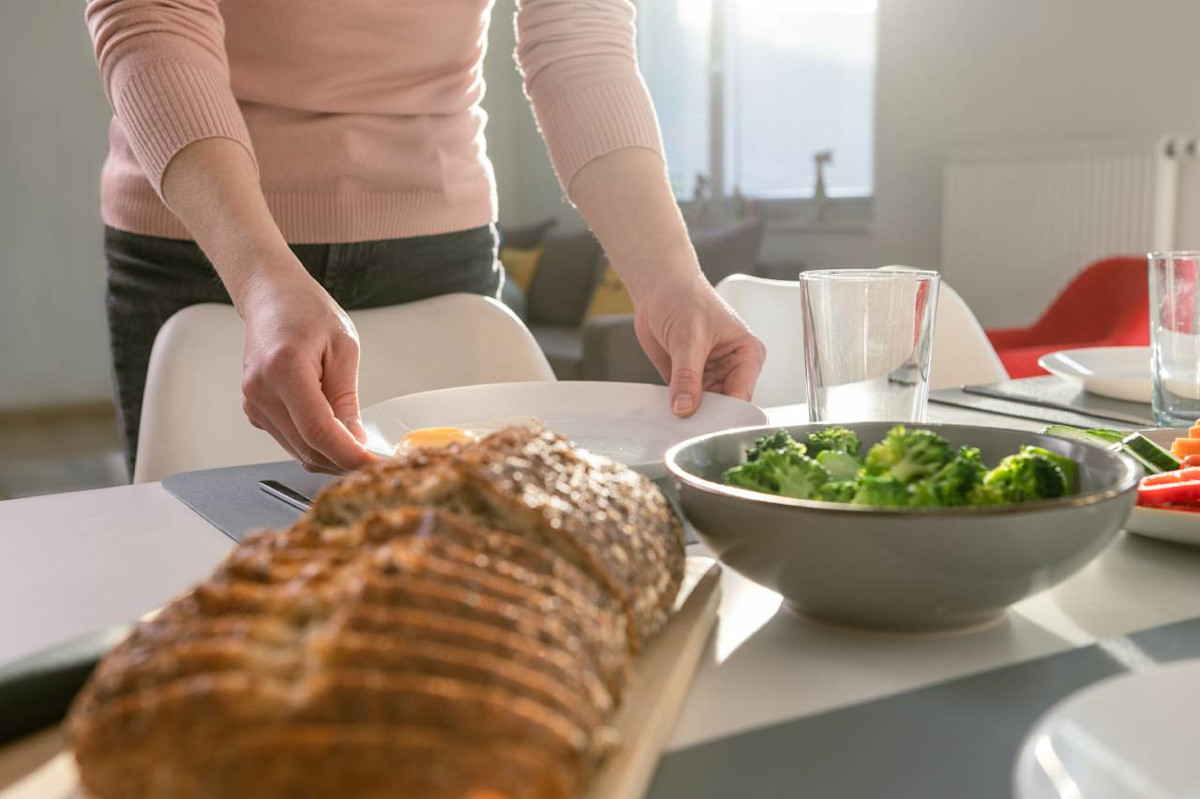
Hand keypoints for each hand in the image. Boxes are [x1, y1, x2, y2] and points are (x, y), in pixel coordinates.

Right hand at [238, 262, 377, 472]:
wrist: (272, 298)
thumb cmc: (306, 311)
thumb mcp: (343, 348)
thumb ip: (346, 400)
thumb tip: (355, 441)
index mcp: (284, 368)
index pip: (318, 431)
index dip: (348, 455)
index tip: (374, 464)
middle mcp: (261, 390)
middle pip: (307, 449)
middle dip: (345, 461)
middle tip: (377, 461)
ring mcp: (254, 403)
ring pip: (298, 452)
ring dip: (332, 457)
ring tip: (361, 446)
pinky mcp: (255, 411)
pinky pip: (291, 441)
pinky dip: (317, 446)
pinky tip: (336, 433)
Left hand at [632, 274, 765, 416]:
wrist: (658, 286)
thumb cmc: (684, 297)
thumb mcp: (689, 338)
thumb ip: (687, 376)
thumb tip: (685, 408)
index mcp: (747, 354)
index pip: (743, 394)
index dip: (727, 413)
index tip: (710, 428)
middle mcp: (732, 367)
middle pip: (725, 405)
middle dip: (708, 417)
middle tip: (690, 430)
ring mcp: (709, 374)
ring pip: (704, 407)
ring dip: (690, 415)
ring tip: (676, 423)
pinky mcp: (687, 378)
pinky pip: (684, 401)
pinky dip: (676, 407)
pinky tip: (666, 414)